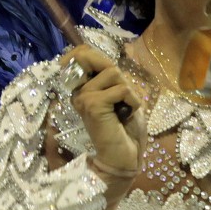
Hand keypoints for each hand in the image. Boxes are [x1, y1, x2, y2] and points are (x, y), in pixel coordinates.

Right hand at [60, 45, 146, 178]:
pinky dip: (131, 101)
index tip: (105, 68)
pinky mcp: (92, 105)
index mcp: (83, 89)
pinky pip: (120, 89)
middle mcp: (79, 92)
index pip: (80, 54)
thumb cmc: (125, 130)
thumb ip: (112, 78)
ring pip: (112, 72)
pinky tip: (126, 115)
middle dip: (113, 70)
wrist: (125, 157)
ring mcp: (83, 98)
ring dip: (127, 91)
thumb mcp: (121, 96)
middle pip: (90, 56)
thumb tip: (108, 61)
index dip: (92, 52)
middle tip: (122, 95)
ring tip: (124, 109)